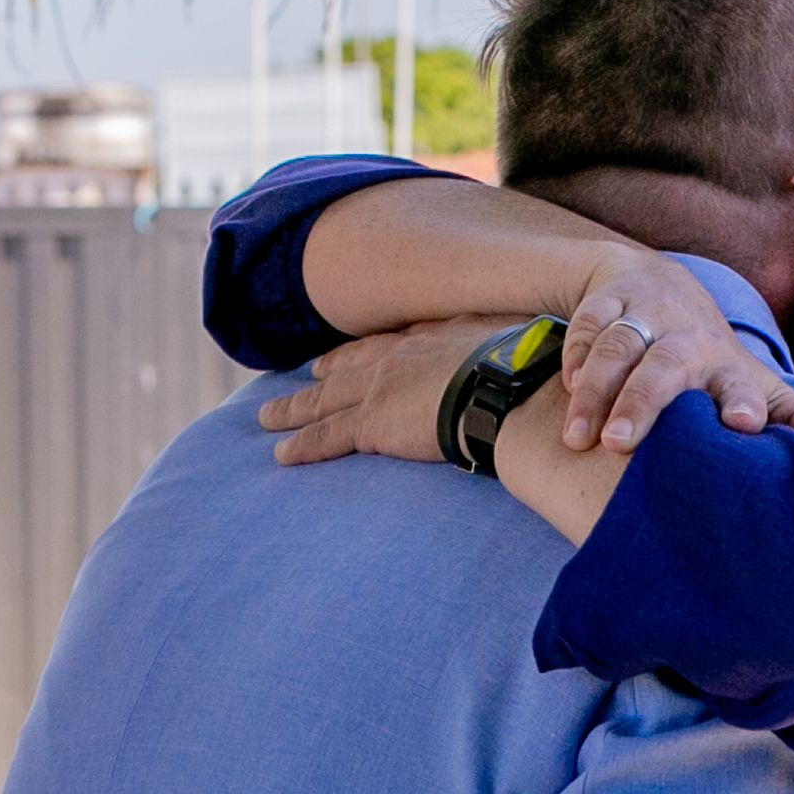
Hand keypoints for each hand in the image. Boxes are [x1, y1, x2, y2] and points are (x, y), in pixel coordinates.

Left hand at [257, 317, 519, 464]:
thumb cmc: (524, 370)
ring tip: (267, 417)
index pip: (390, 345)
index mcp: (433, 339)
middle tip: (304, 378)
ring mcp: (380, 389)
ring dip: (293, 409)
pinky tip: (281, 455)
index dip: (366, 352)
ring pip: (324, 401)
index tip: (350, 356)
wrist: (507, 391)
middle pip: (348, 368)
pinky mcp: (371, 424)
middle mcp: (398, 358)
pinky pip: (327, 437)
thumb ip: (508, 348)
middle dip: (323, 375)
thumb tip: (527, 359)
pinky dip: (301, 446)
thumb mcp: (517, 344)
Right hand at [562, 247, 793, 457]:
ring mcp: (645, 316)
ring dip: (596, 389)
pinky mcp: (606, 301)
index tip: (743, 424)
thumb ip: (789, 419)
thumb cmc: (706, 354)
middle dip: (644, 403)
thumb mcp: (749, 381)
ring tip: (577, 437)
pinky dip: (574, 353)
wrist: (654, 281)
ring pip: (619, 347)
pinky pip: (587, 324)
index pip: (739, 383)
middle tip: (620, 445)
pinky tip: (564, 386)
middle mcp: (687, 337)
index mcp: (725, 364)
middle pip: (667, 367)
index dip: (745, 402)